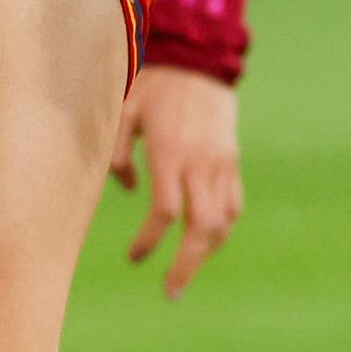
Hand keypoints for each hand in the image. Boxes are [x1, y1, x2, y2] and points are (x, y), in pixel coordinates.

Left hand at [113, 64, 244, 298]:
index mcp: (169, 153)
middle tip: (171, 291)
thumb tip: (127, 191)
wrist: (200, 60)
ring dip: (205, 253)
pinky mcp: (232, 163)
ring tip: (186, 272)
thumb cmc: (154, 86)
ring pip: (222, 223)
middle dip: (187, 265)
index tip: (134, 257)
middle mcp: (199, 163)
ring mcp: (221, 165)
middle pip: (201, 228)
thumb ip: (117, 154)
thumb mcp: (124, 111)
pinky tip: (205, 242)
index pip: (165, 212)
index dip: (149, 241)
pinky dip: (221, 229)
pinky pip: (233, 206)